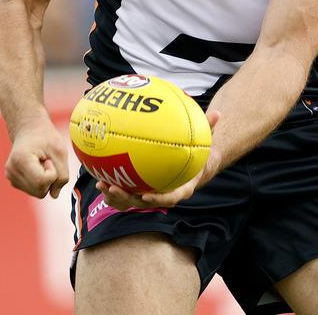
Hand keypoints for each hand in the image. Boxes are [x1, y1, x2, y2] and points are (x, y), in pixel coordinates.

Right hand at [5, 114, 69, 198]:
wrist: (29, 129)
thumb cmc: (46, 138)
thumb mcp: (60, 152)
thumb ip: (62, 175)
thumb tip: (54, 195)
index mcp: (21, 160)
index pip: (42, 182)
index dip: (53, 173)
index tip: (49, 160)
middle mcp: (12, 171)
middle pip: (40, 191)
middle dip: (50, 179)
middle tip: (47, 161)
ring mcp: (11, 177)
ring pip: (38, 192)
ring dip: (45, 180)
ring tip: (41, 163)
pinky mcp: (13, 181)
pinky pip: (34, 190)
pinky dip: (40, 181)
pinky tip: (37, 167)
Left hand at [98, 110, 222, 209]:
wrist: (193, 167)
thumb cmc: (199, 154)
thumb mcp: (206, 142)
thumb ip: (210, 129)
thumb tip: (218, 113)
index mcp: (181, 188)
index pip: (170, 198)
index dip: (157, 199)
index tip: (146, 195)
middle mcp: (163, 194)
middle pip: (143, 203)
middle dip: (126, 198)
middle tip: (114, 187)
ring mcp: (150, 194)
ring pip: (130, 201)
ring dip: (114, 197)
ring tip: (101, 184)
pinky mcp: (140, 190)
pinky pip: (125, 193)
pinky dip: (112, 188)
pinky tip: (99, 175)